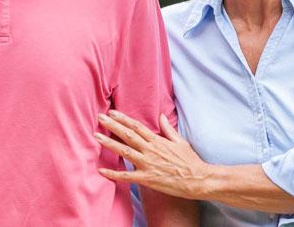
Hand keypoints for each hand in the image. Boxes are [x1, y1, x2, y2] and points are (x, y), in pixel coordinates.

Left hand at [95, 110, 210, 198]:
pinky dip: (113, 173)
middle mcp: (150, 150)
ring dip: (109, 143)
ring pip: (124, 151)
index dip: (123, 119)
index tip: (111, 113)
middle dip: (112, 125)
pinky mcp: (147, 178)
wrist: (197, 180)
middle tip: (99, 117)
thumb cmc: (190, 161)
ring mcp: (147, 164)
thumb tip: (161, 116)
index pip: (136, 126)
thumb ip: (168, 129)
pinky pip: (127, 176)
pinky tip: (101, 170)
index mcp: (157, 140)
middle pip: (127, 135)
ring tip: (96, 136)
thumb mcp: (180, 141)